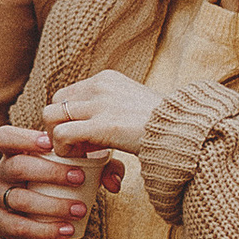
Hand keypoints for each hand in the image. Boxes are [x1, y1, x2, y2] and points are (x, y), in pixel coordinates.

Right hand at [0, 125, 113, 238]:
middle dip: (49, 172)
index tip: (50, 143)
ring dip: (52, 204)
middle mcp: (2, 171)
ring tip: (80, 210)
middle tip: (80, 179)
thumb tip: (113, 180)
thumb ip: (102, 167)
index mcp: (15, 151)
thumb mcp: (81, 168)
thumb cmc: (63, 182)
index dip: (24, 138)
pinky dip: (45, 229)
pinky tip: (66, 230)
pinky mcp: (1, 223)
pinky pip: (20, 226)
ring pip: (20, 198)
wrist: (46, 217)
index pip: (5, 137)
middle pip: (17, 166)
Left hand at [41, 68, 158, 162]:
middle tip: (81, 147)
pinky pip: (62, 134)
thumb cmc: (166, 129)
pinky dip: (64, 150)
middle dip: (60, 127)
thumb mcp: (134, 114)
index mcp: (107, 79)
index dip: (70, 119)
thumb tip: (106, 151)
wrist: (187, 132)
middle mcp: (100, 85)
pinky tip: (83, 159)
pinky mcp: (101, 125)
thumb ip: (114, 122)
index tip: (86, 139)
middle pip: (55, 103)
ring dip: (59, 138)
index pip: (69, 95)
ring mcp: (100, 103)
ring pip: (51, 116)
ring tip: (81, 154)